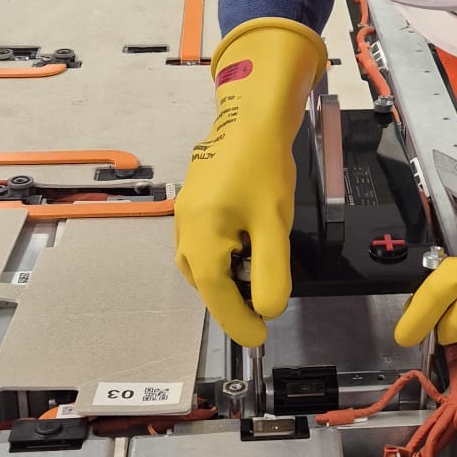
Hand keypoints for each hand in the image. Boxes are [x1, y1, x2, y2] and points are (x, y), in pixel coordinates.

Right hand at [173, 17, 327, 346]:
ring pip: (201, 266)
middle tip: (262, 315)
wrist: (250, 116)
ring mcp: (184, 218)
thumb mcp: (273, 225)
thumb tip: (266, 310)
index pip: (217, 296)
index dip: (238, 322)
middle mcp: (183, 232)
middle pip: (205, 284)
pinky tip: (244, 253)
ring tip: (255, 286)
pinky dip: (221, 261)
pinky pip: (202, 247)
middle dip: (231, 304)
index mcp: (200, 239)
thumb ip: (270, 271)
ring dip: (225, 282)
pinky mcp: (192, 206)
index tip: (259, 339)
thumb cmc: (264, 168)